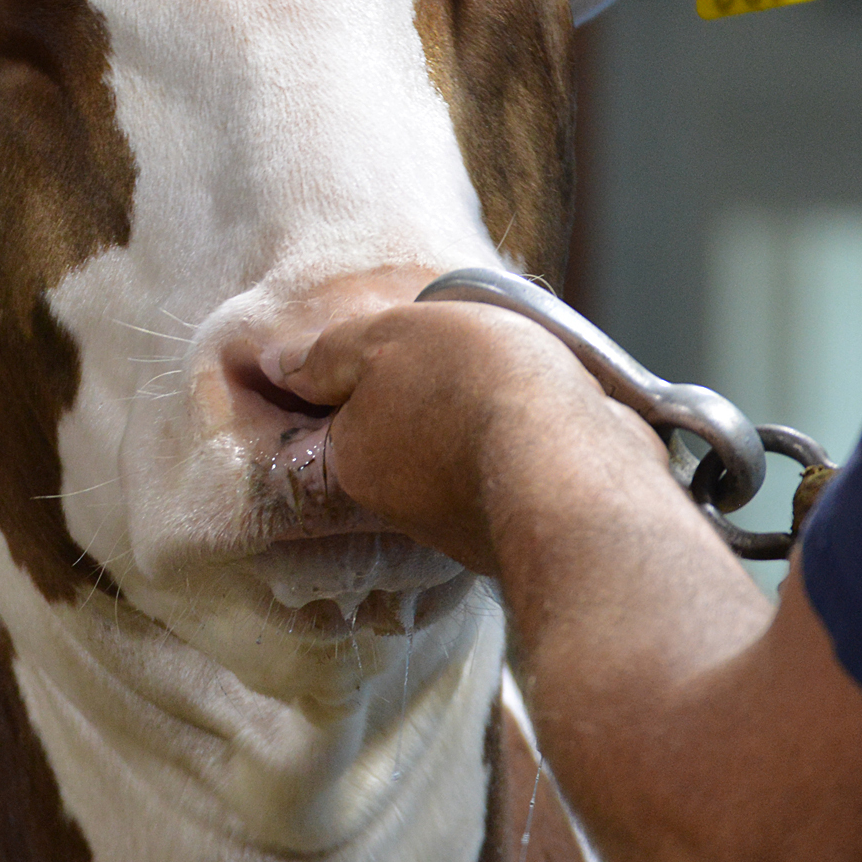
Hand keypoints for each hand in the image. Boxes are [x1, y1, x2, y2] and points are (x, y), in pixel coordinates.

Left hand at [284, 299, 672, 578]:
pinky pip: (516, 470)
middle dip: (425, 394)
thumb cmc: (476, 392)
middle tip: (459, 354)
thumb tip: (284, 366)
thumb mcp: (388, 339)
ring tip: (516, 373)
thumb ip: (334, 351)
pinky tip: (552, 411)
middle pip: (398, 434)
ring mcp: (465, 521)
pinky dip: (529, 443)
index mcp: (352, 463)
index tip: (389, 353)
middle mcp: (400, 506)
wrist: (578, 469)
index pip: (329, 420)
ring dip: (481, 416)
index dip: (355, 378)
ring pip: (460, 451)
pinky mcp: (525, 522)